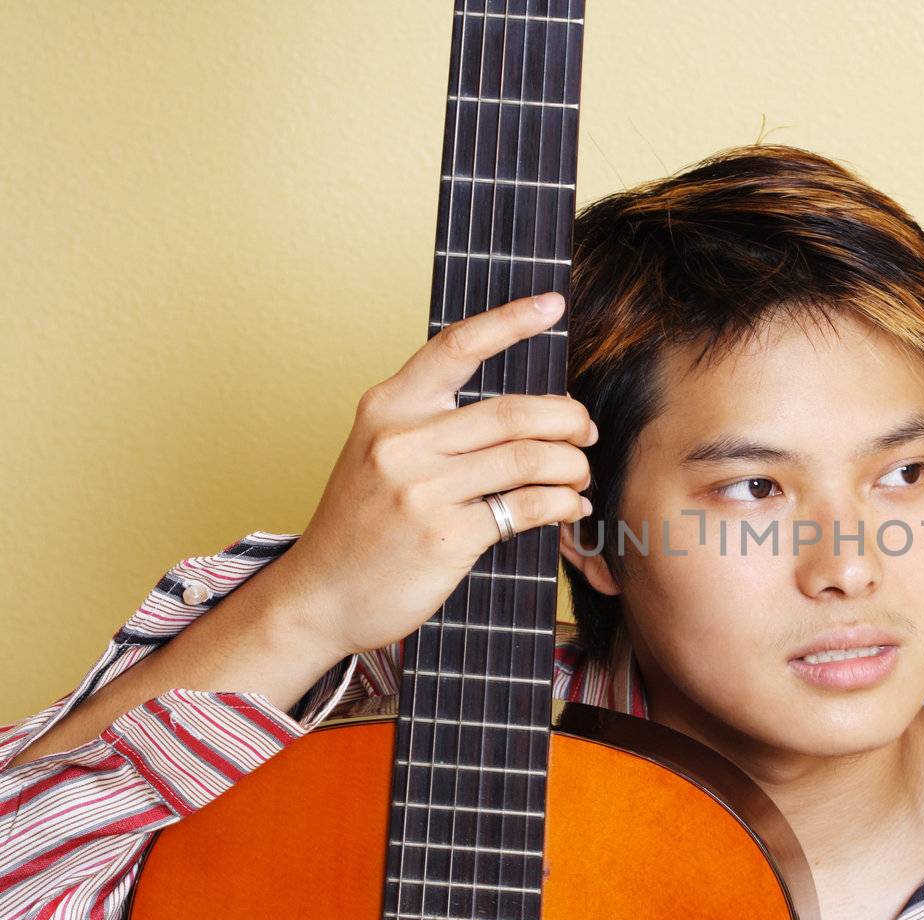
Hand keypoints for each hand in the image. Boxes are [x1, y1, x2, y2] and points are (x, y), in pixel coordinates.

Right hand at [275, 292, 595, 658]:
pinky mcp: (446, 535)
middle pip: (514, 411)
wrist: (320, 595)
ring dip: (571, 466)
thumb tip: (521, 412)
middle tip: (586, 432)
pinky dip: (562, 504)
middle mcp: (402, 441)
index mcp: (387, 408)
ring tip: (579, 476)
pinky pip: (527, 507)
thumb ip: (434, 426)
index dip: (510, 320)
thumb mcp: (380, 455)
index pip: (456, 346)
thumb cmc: (362, 525)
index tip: (552, 304)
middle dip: (567, 419)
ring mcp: (422, 489)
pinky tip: (570, 508)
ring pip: (528, 458)